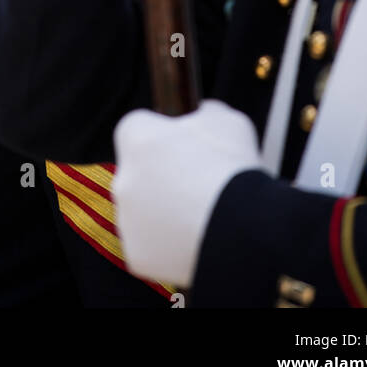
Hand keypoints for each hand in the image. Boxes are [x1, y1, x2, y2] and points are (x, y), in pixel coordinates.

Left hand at [112, 100, 262, 286]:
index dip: (160, 134)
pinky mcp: (136, 254)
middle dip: (160, 176)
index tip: (181, 145)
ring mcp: (126, 219)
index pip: (137, 127)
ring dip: (163, 211)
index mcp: (137, 138)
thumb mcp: (227, 121)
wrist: (243, 230)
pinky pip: (149, 245)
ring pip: (142, 211)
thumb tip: (203, 114)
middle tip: (196, 185)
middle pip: (138, 172)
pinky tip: (195, 239)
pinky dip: (167, 244)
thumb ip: (206, 112)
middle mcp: (122, 177)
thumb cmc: (233, 171)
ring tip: (201, 216)